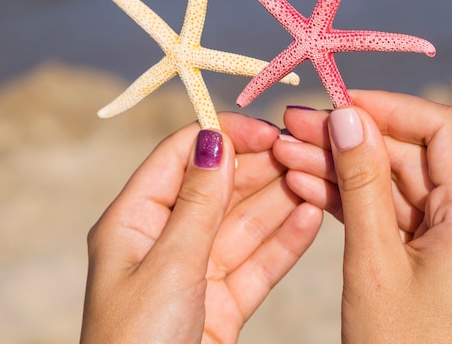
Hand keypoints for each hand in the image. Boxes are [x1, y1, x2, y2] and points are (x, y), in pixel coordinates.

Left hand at [81, 113, 322, 343]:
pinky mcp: (222, 300)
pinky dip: (285, 242)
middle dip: (260, 168)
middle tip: (303, 151)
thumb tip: (214, 140)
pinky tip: (312, 219)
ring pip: (244, 223)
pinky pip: (258, 262)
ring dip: (280, 200)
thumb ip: (198, 203)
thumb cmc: (136, 343)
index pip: (182, 157)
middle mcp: (165, 239)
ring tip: (317, 178)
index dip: (224, 136)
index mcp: (134, 221)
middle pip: (219, 187)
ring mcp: (196, 269)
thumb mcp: (167, 265)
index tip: (267, 130)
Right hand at [274, 91, 451, 342]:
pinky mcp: (445, 254)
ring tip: (289, 155)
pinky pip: (401, 212)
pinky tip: (311, 184)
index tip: (337, 102)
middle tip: (295, 127)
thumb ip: (361, 180)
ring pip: (402, 182)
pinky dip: (359, 198)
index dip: (390, 108)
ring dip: (347, 168)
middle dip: (353, 139)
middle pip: (416, 155)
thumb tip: (347, 116)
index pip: (444, 130)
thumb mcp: (372, 261)